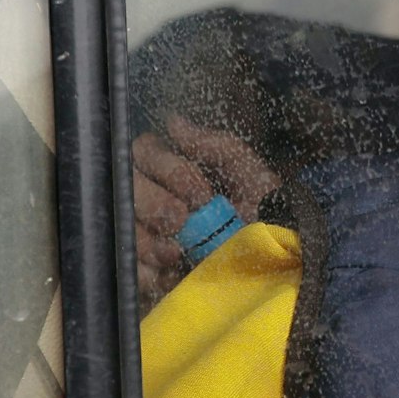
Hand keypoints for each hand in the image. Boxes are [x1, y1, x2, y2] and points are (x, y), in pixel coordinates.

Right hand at [132, 116, 280, 305]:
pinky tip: (164, 275)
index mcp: (176, 171)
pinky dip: (143, 271)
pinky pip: (127, 265)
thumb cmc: (266, 216)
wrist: (277, 267)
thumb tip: (173, 122)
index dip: (169, 170)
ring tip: (176, 253)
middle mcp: (154, 196)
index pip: (145, 151)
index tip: (201, 193)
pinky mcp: (148, 268)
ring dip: (146, 239)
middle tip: (182, 220)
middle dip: (154, 204)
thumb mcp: (252, 178)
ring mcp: (147, 233)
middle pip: (126, 186)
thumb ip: (217, 147)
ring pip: (120, 225)